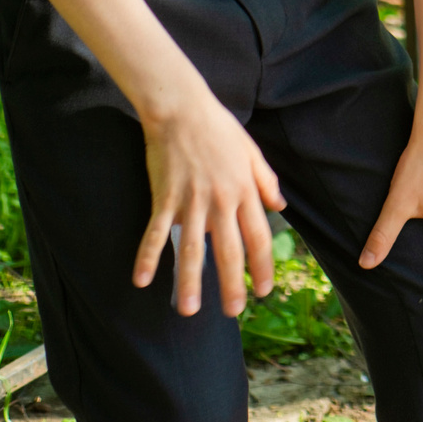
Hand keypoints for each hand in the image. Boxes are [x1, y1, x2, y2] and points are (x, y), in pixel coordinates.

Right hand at [136, 91, 284, 317]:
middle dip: (232, 285)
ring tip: (190, 310)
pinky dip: (148, 256)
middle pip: (229, 251)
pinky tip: (142, 280)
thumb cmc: (219, 129)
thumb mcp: (252, 152)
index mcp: (245, 190)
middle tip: (233, 312)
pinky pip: (156, 233)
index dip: (262, 266)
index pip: (258, 237)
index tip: (263, 289)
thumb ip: (266, 181)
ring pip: (192, 249)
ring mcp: (191, 201)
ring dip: (190, 282)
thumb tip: (280, 206)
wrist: (182, 109)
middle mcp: (221, 200)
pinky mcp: (164, 197)